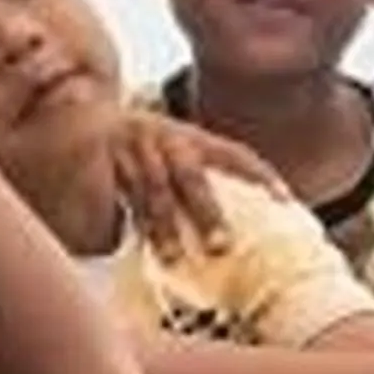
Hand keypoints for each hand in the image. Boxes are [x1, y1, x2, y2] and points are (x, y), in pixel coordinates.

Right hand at [113, 113, 289, 260]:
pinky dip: (121, 220)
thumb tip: (247, 224)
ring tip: (172, 259)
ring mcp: (134, 149)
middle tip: (221, 247)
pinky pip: (114, 194)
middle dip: (206, 212)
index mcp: (193, 137)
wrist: (89, 114)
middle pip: (190, 176)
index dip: (260, 176)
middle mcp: (166, 139)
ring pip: (151, 191)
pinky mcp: (103, 160)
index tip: (285, 202)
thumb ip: (205, 179)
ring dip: (162, 227)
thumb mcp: (178, 150)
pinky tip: (125, 243)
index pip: (234, 154)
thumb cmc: (146, 149)